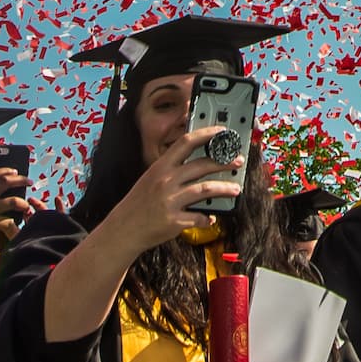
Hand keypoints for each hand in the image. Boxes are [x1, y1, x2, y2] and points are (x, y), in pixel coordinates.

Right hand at [0, 171, 35, 260]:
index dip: (5, 171)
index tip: (14, 171)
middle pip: (6, 183)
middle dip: (20, 180)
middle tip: (29, 181)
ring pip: (12, 202)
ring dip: (23, 203)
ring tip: (27, 206)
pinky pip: (8, 222)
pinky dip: (15, 226)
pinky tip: (18, 228)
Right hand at [102, 126, 242, 255]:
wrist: (123, 229)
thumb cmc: (139, 203)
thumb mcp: (151, 178)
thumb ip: (172, 170)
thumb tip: (199, 163)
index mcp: (161, 167)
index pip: (186, 142)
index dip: (207, 134)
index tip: (222, 132)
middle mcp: (166, 181)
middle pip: (201, 165)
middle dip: (224, 162)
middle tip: (237, 161)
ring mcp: (170, 201)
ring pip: (205, 189)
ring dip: (224, 189)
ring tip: (235, 189)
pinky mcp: (173, 221)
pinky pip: (198, 217)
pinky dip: (207, 218)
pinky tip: (210, 217)